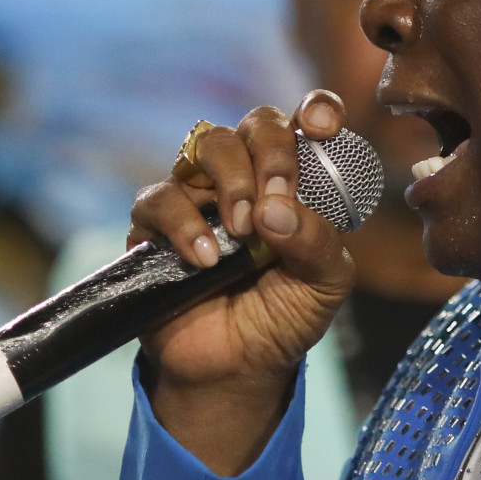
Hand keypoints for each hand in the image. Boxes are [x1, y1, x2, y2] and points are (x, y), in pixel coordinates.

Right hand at [127, 91, 355, 473]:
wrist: (235, 369)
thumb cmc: (284, 317)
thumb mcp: (324, 285)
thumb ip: (318, 242)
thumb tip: (277, 210)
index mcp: (298, 183)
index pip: (308, 124)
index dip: (317, 111)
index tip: (322, 124)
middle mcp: (250, 178)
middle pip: (257, 124)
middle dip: (273, 152)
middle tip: (277, 200)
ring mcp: (201, 195)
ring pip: (207, 143)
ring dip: (231, 181)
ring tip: (243, 231)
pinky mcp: (156, 225)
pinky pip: (160, 197)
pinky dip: (184, 223)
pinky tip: (206, 260)